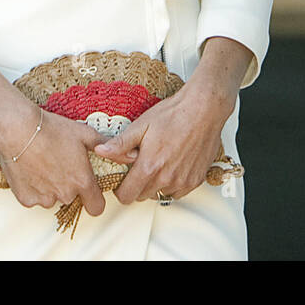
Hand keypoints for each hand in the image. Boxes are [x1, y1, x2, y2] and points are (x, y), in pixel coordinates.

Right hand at [0, 108, 106, 216]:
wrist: (18, 130)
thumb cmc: (51, 129)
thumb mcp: (84, 133)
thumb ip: (108, 147)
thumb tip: (132, 155)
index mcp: (81, 181)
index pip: (96, 207)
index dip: (95, 200)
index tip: (90, 190)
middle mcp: (64, 194)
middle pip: (72, 198)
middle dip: (69, 185)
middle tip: (61, 163)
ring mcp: (44, 198)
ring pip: (52, 198)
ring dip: (51, 186)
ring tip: (44, 163)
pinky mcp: (26, 199)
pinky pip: (34, 198)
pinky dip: (34, 187)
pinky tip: (31, 168)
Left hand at [94, 80, 233, 205]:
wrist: (204, 109)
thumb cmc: (174, 113)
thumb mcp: (142, 124)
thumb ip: (120, 143)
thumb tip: (100, 151)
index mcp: (149, 166)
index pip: (126, 196)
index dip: (121, 188)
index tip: (123, 178)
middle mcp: (166, 178)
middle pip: (142, 196)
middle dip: (138, 183)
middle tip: (142, 163)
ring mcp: (182, 181)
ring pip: (160, 193)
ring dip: (156, 183)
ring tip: (160, 160)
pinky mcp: (195, 180)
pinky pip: (177, 192)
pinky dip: (173, 183)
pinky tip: (173, 164)